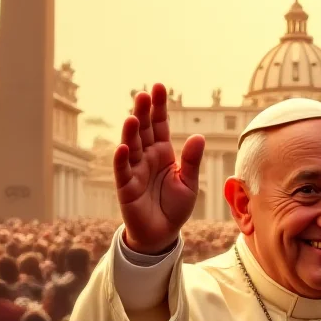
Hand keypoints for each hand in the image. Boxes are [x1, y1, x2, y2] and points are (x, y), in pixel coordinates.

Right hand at [113, 83, 204, 254]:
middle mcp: (147, 157)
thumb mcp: (189, 183)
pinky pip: (123, 170)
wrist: (162, 233)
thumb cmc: (175, 207)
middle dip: (143, 113)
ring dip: (131, 132)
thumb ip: (192, 161)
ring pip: (131, 146)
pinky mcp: (126, 187)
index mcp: (163, 153)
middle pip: (144, 131)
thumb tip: (198, 136)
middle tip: (143, 94)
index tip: (159, 87)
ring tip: (133, 117)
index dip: (159, 107)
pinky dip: (121, 159)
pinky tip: (123, 146)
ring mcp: (135, 170)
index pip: (160, 125)